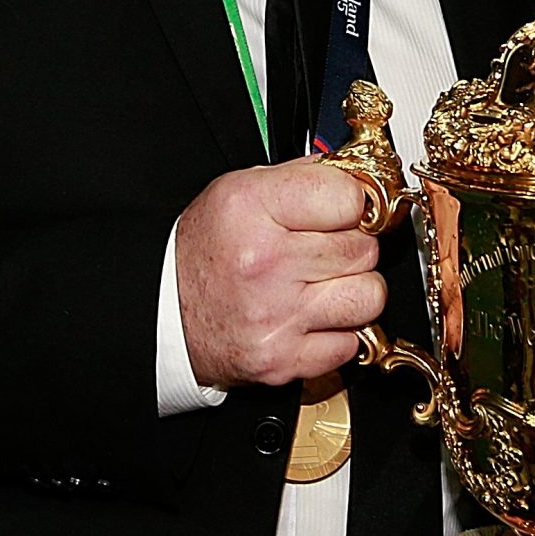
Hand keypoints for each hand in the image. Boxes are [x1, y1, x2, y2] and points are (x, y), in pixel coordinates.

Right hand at [172, 160, 382, 389]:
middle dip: (352, 247)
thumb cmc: (205, 250)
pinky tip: (309, 317)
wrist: (164, 312)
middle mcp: (265, 263)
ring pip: (370, 296)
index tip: (342, 211)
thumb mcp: (239, 191)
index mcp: (251, 209)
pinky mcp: (283, 359)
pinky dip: (337, 333)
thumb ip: (303, 176)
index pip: (350, 198)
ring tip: (322, 285)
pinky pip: (350, 342)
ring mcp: (276, 316)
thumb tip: (360, 176)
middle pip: (364, 248)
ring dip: (354, 291)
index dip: (352, 203)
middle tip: (322, 250)